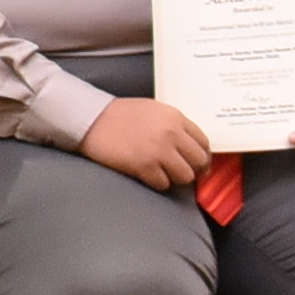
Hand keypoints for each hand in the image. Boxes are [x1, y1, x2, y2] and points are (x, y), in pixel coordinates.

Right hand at [77, 96, 215, 193]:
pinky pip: (164, 184)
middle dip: (192, 169)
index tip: (197, 163)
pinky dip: (157, 182)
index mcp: (175, 117)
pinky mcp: (144, 166)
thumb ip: (174, 125)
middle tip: (181, 172)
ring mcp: (159, 151)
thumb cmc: (120, 115)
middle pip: (199, 161)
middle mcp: (171, 133)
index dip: (203, 156)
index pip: (203, 142)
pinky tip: (147, 175)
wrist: (90, 119)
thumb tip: (190, 147)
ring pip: (185, 176)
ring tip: (162, 173)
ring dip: (175, 177)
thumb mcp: (153, 110)